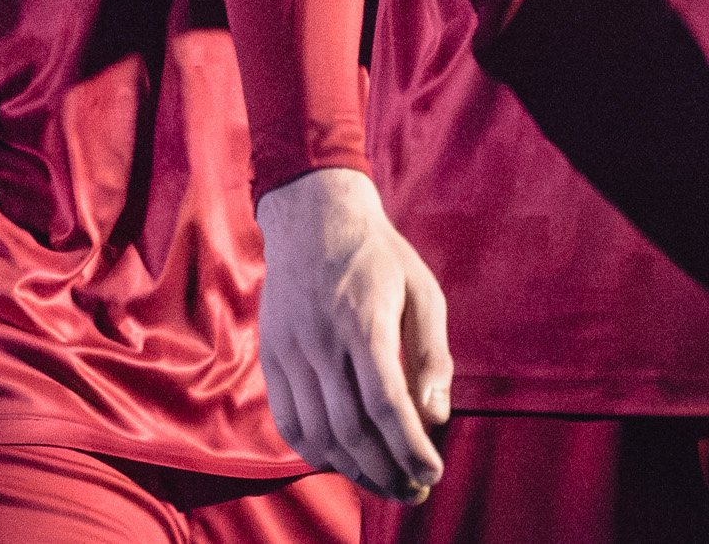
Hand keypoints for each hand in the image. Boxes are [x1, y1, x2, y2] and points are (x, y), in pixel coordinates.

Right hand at [254, 168, 450, 502]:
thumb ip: (432, 355)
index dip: (410, 448)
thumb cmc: (379, 256)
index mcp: (364, 322)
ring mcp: (290, 351)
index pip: (387, 404)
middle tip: (413, 490)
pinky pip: (288, 421)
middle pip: (352, 429)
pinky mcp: (272, 357)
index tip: (432, 472)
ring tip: (384, 483)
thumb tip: (436, 415)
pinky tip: (342, 461)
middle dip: (387, 471)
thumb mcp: (422, 290)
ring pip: (318, 433)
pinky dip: (315, 452)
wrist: (313, 217)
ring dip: (353, 470)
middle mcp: (321, 341)